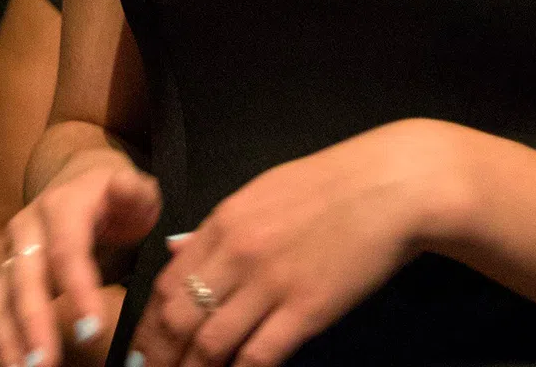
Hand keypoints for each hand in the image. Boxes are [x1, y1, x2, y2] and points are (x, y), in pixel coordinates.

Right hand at [0, 151, 161, 366]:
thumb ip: (134, 193)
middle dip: (33, 323)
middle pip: (25, 280)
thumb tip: (127, 187)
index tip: (91, 328)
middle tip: (46, 362)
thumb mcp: (134, 193)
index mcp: (60, 208)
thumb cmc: (113, 200)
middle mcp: (24, 232)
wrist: (78, 186)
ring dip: (6, 341)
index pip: (67, 250)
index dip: (77, 288)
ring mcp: (6, 259)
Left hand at [129, 119, 457, 366]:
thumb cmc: (331, 185)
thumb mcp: (262, 192)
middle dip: (160, 358)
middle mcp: (238, 254)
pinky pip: (258, 355)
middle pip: (178, 319)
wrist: (392, 186)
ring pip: (211, 345)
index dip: (148, 326)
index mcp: (224, 222)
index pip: (165, 284)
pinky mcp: (307, 310)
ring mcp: (271, 283)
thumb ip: (218, 228)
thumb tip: (177, 253)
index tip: (143, 351)